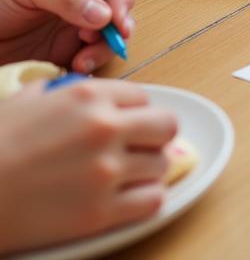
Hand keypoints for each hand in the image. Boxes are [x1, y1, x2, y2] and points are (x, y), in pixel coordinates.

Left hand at [0, 0, 134, 72]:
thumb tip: (106, 14)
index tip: (117, 17)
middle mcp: (81, 0)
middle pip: (118, 9)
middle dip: (119, 25)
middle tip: (114, 39)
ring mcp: (73, 28)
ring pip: (108, 38)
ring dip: (104, 49)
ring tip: (83, 59)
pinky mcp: (63, 54)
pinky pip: (89, 60)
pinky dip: (89, 65)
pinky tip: (75, 67)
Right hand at [0, 79, 175, 252]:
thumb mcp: (28, 99)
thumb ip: (68, 91)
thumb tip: (91, 93)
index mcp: (88, 96)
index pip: (144, 97)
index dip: (135, 112)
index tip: (125, 124)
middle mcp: (104, 128)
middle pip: (166, 125)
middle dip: (155, 135)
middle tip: (138, 148)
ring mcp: (105, 172)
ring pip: (162, 164)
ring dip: (147, 170)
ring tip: (126, 176)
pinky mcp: (99, 214)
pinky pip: (152, 201)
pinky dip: (145, 200)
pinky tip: (127, 199)